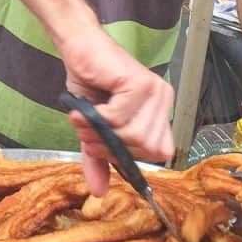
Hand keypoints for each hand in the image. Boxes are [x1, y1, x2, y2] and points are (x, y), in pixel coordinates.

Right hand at [58, 28, 174, 196]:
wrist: (78, 50)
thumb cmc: (89, 84)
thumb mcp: (94, 130)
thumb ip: (100, 158)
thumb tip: (99, 191)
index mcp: (159, 113)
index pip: (159, 153)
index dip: (130, 157)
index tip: (102, 148)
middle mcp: (163, 101)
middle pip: (147, 148)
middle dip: (112, 147)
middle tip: (88, 136)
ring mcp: (155, 91)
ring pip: (134, 135)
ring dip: (101, 133)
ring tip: (82, 123)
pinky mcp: (140, 82)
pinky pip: (119, 118)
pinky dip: (96, 119)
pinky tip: (83, 111)